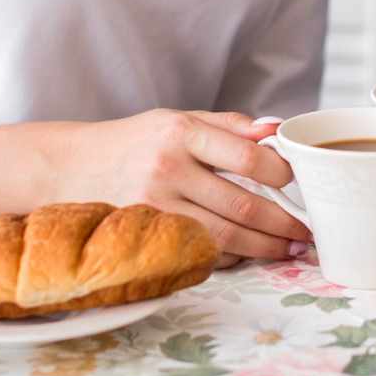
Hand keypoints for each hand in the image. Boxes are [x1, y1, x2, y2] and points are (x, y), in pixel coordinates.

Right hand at [0, 110, 311, 262]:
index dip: (282, 173)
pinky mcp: (146, 237)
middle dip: (282, 222)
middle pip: (242, 205)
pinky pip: (198, 252)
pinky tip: (248, 254)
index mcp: (180, 133)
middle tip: (306, 231)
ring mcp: (154, 208)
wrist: (69, 169)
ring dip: (264, 247)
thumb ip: (230, 126)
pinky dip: (229, 256)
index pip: (248, 157)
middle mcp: (167, 170)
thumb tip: (278, 130)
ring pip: (224, 236)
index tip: (299, 182)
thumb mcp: (178, 119)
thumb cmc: (135, 142)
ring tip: (289, 248)